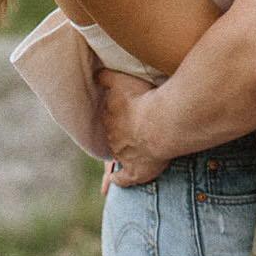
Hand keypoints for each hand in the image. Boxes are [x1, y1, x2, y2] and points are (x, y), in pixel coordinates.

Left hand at [97, 69, 169, 186]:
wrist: (160, 123)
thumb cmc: (143, 98)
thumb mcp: (121, 79)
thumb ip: (106, 76)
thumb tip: (94, 74)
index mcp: (110, 117)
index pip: (108, 115)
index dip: (115, 113)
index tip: (122, 111)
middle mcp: (113, 137)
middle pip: (113, 135)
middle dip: (118, 133)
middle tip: (128, 129)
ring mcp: (124, 155)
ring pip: (117, 155)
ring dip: (121, 153)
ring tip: (125, 153)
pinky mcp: (136, 171)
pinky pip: (124, 178)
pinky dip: (118, 180)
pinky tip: (114, 180)